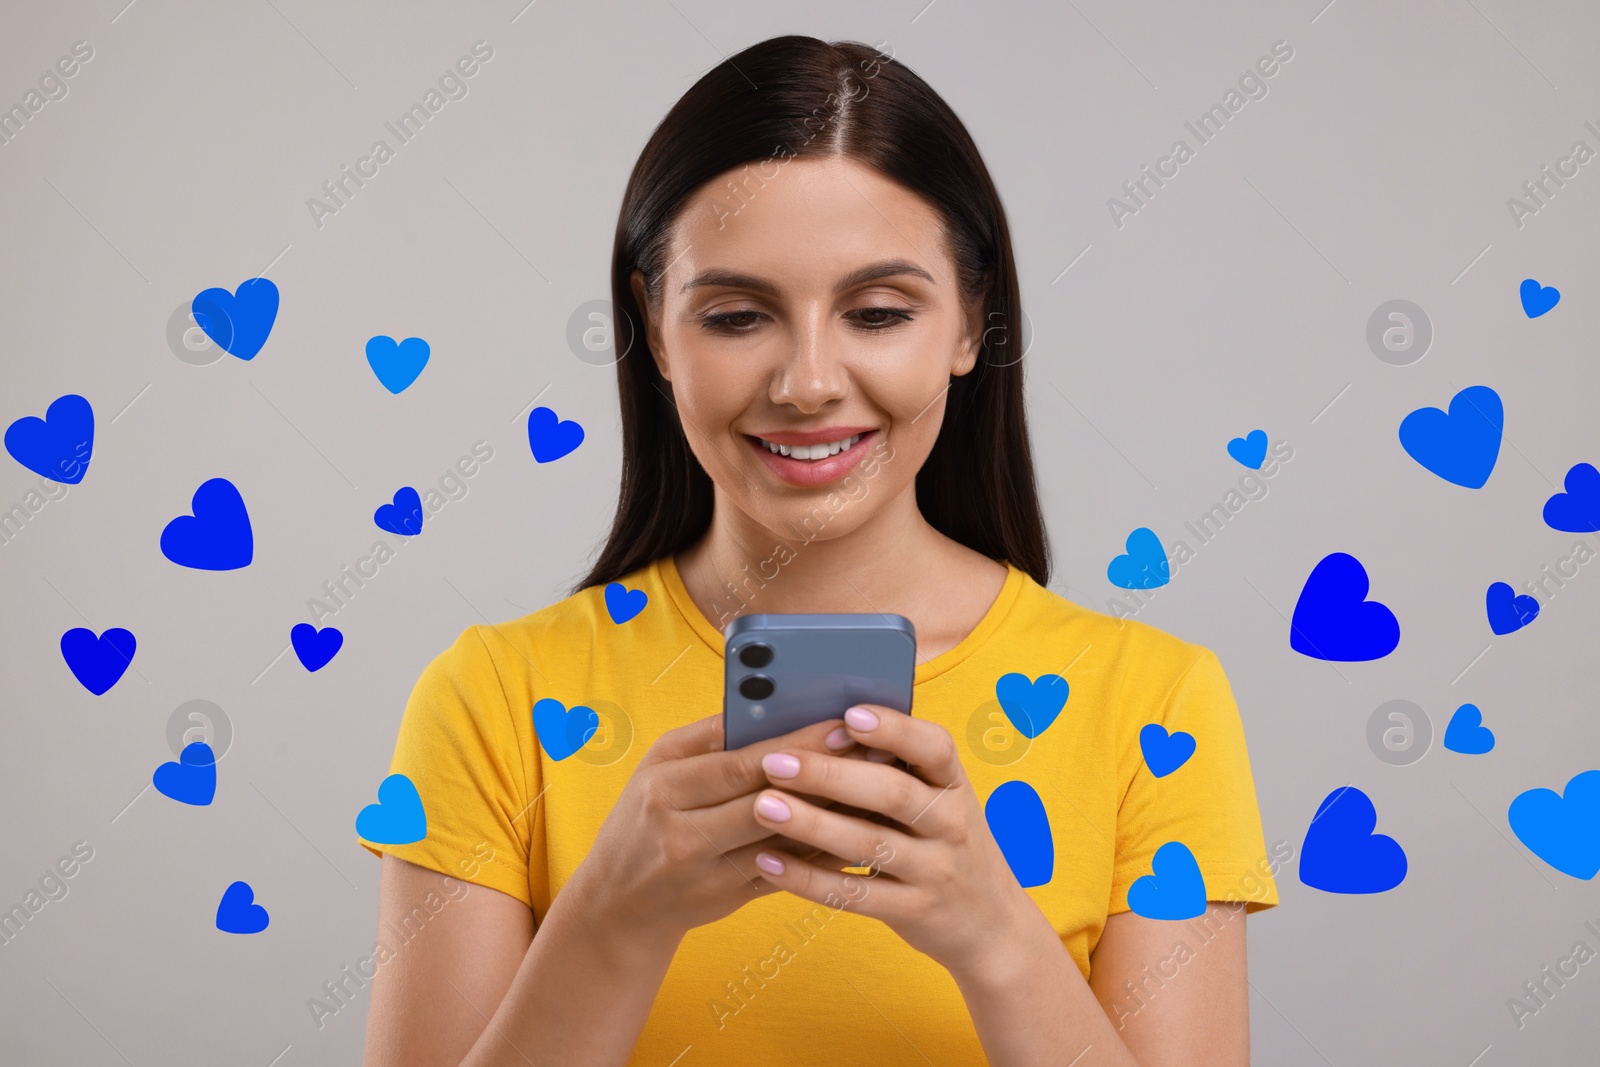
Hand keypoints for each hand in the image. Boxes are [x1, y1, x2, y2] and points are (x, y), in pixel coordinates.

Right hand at [570, 712, 884, 948]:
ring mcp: (712, 874)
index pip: (741, 765)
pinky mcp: (734, 899)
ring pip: (788, 841)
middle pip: (771, 802)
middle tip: (877, 749)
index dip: (797, 746)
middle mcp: (686, 835)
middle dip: (828, 774)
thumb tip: (770, 702)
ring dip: (837, 813)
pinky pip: (792, 871)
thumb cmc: (643, 818)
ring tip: (880, 784)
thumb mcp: (658, 766)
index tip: (842, 723)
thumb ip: (709, 735)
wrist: (619, 905)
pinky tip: (861, 826)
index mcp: (667, 790)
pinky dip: (826, 849)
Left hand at [747, 703, 1048, 979]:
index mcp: (954, 784)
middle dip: (830, 774)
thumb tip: (823, 727)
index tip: (849, 715)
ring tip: (764, 805)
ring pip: (870, 844)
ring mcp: (935, 871)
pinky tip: (769, 862)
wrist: (991, 924)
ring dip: (812, 823)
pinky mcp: (914, 912)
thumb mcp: (940, 801)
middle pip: (892, 793)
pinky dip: (808, 879)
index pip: (934, 747)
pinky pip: (855, 896)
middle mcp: (951, 824)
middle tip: (776, 762)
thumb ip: (897, 770)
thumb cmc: (946, 843)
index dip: (894, 729)